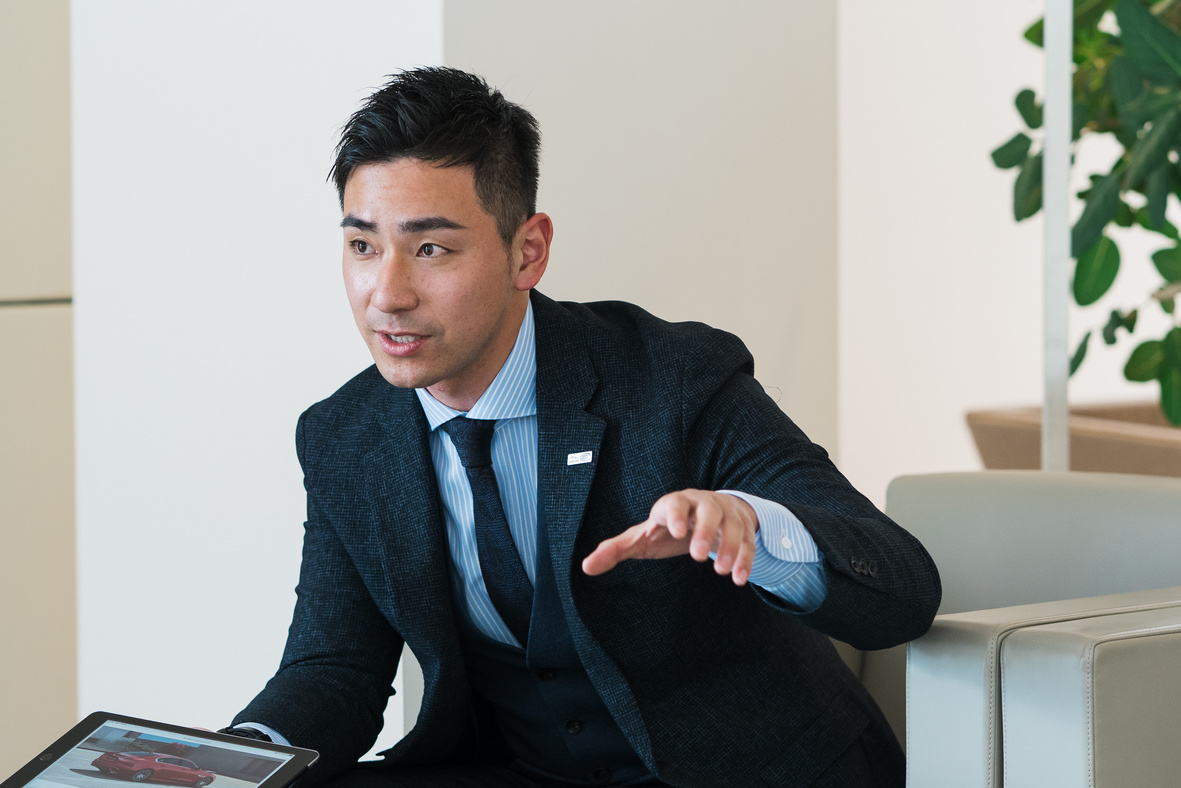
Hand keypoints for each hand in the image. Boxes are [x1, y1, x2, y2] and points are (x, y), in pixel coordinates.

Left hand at [581, 489, 758, 584]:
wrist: (708, 511)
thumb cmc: (667, 527)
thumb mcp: (642, 536)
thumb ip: (616, 550)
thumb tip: (586, 567)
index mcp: (674, 504)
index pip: (673, 503)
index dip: (674, 514)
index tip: (675, 531)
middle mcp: (701, 504)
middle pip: (708, 510)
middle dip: (705, 531)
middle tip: (698, 557)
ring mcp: (725, 514)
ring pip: (733, 526)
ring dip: (730, 548)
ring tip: (722, 573)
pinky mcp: (743, 528)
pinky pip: (749, 541)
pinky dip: (746, 559)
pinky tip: (739, 579)